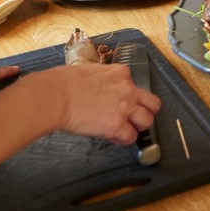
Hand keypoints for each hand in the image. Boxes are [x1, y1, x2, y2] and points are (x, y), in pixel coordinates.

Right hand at [46, 63, 161, 144]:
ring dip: (138, 127)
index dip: (128, 97)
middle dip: (146, 112)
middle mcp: (128, 89)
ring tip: (126, 130)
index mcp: (121, 73)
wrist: (56, 95)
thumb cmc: (64, 82)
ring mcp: (125, 108)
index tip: (120, 103)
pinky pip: (131, 137)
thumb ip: (103, 80)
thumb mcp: (91, 71)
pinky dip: (124, 139)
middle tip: (135, 118)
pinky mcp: (117, 125)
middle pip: (153, 103)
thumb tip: (99, 89)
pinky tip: (114, 137)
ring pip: (147, 121)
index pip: (135, 85)